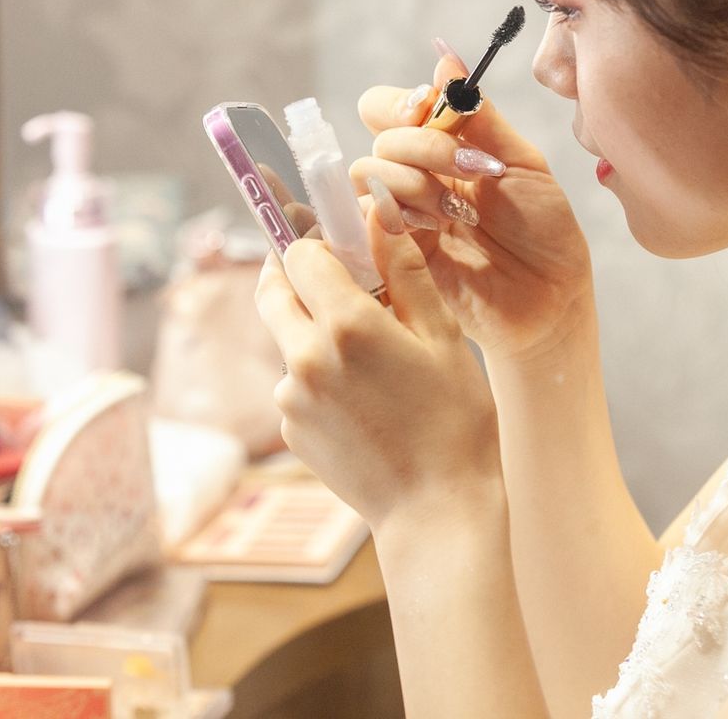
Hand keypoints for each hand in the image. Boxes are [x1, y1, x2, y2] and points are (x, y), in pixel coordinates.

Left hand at [255, 198, 501, 531]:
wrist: (437, 513)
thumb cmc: (454, 422)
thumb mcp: (442, 336)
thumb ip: (405, 270)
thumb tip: (378, 213)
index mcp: (345, 326)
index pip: (298, 255)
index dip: (318, 243)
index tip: (342, 248)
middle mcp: (304, 358)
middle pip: (273, 291)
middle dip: (296, 276)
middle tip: (335, 278)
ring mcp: (291, 398)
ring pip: (286, 337)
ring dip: (312, 328)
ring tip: (372, 354)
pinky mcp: (290, 429)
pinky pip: (296, 380)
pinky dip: (319, 373)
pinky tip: (366, 396)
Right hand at [351, 54, 595, 361]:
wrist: (552, 297)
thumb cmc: (544, 230)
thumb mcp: (521, 163)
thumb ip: (480, 116)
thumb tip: (446, 59)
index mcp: (444, 146)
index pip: (391, 107)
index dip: (403, 102)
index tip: (432, 107)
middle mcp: (416, 175)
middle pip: (380, 136)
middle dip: (424, 146)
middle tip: (471, 170)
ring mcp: (402, 213)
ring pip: (367, 173)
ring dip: (413, 182)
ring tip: (458, 212)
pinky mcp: (394, 252)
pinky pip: (366, 219)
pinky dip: (394, 213)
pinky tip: (434, 229)